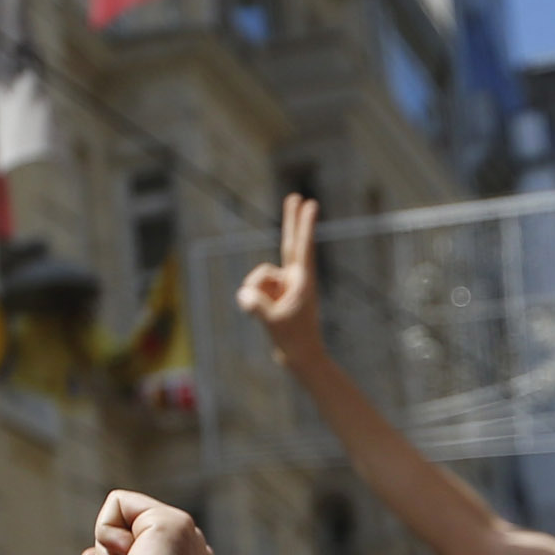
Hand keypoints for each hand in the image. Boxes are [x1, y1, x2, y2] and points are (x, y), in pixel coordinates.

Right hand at [235, 195, 328, 369]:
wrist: (301, 357)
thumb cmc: (294, 340)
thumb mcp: (272, 322)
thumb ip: (257, 306)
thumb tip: (244, 294)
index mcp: (303, 282)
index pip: (303, 248)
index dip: (304, 225)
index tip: (310, 204)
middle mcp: (295, 279)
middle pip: (290, 243)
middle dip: (291, 220)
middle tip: (296, 196)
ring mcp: (285, 285)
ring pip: (258, 278)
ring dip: (255, 295)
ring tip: (269, 316)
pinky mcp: (276, 293)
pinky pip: (254, 289)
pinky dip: (252, 301)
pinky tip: (262, 316)